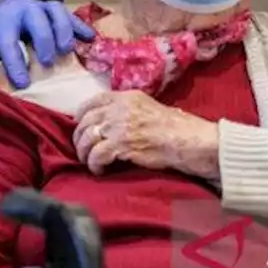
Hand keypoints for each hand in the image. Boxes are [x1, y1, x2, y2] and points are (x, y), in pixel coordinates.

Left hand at [0, 0, 94, 88]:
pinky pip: (72, 15)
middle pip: (35, 19)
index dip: (14, 62)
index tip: (23, 83)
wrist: (12, 6)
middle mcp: (24, 9)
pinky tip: (90, 39)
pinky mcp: (58, 10)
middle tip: (47, 63)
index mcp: (2, 20)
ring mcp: (43, 7)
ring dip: (63, 31)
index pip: (7, 40)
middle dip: (43, 41)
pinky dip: (81, 27)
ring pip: (56, 12)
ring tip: (66, 51)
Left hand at [73, 92, 219, 177]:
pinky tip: (99, 170)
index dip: (82, 114)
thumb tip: (110, 120)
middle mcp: (119, 108)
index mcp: (125, 97)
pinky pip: (96, 155)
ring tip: (89, 162)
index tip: (80, 126)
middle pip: (86, 121)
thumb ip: (127, 109)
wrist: (187, 140)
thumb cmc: (174, 127)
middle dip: (80, 137)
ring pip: (87, 138)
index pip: (93, 101)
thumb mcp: (147, 107)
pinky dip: (94, 164)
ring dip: (84, 153)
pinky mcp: (121, 144)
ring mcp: (118, 125)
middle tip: (82, 149)